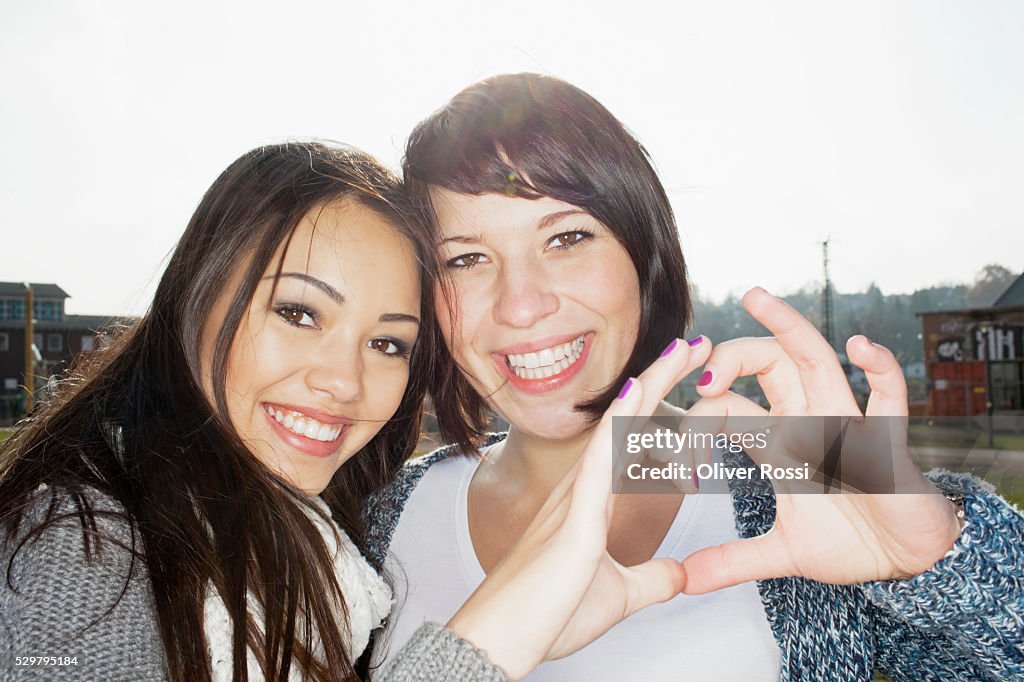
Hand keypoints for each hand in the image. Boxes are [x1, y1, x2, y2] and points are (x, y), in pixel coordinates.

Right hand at [446, 336, 709, 678]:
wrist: (504, 642)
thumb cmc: (547, 615)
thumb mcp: (619, 596)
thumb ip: (651, 579)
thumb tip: (680, 574)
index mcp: (592, 502)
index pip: (635, 441)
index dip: (663, 407)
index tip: (694, 382)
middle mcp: (582, 488)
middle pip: (628, 419)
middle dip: (662, 379)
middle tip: (696, 345)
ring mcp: (576, 498)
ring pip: (618, 426)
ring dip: (651, 385)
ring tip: (681, 350)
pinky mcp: (574, 521)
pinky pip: (601, 460)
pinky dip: (622, 423)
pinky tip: (638, 392)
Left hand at [679, 287, 960, 593]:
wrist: (906, 561)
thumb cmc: (850, 541)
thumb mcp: (783, 552)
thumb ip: (733, 561)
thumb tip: (683, 580)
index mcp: (780, 441)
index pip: (730, 408)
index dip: (697, 422)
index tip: (672, 456)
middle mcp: (808, 420)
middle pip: (768, 364)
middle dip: (733, 355)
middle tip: (700, 367)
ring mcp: (847, 423)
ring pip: (816, 359)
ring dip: (787, 327)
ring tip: (755, 297)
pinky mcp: (886, 440)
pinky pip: (888, 395)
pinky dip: (879, 368)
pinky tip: (858, 346)